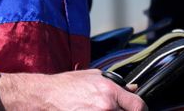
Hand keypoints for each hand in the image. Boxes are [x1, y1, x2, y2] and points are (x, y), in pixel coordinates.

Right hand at [0, 69, 146, 110]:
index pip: (139, 106)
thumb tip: (132, 89)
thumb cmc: (65, 86)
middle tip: (117, 109)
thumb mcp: (92, 76)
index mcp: (109, 91)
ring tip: (100, 109)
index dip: (139, 108)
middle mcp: (106, 107)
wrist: (44, 97)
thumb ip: (116, 83)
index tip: (137, 109)